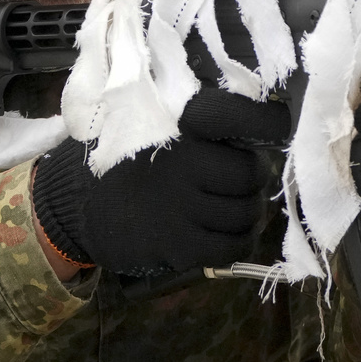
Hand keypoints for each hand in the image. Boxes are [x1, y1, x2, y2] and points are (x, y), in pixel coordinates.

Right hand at [32, 89, 289, 275]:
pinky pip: (233, 245)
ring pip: (246, 212)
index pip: (241, 116)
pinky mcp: (179, 243)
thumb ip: (203, 124)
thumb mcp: (157, 123)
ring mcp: (182, 204)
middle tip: (238, 181)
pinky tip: (226, 233)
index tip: (280, 124)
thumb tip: (262, 131)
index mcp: (180, 124)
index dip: (269, 121)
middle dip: (252, 179)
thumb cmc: (129, 160)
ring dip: (247, 213)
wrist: (80, 204)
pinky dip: (238, 241)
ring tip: (231, 207)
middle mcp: (184, 160)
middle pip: (251, 172)